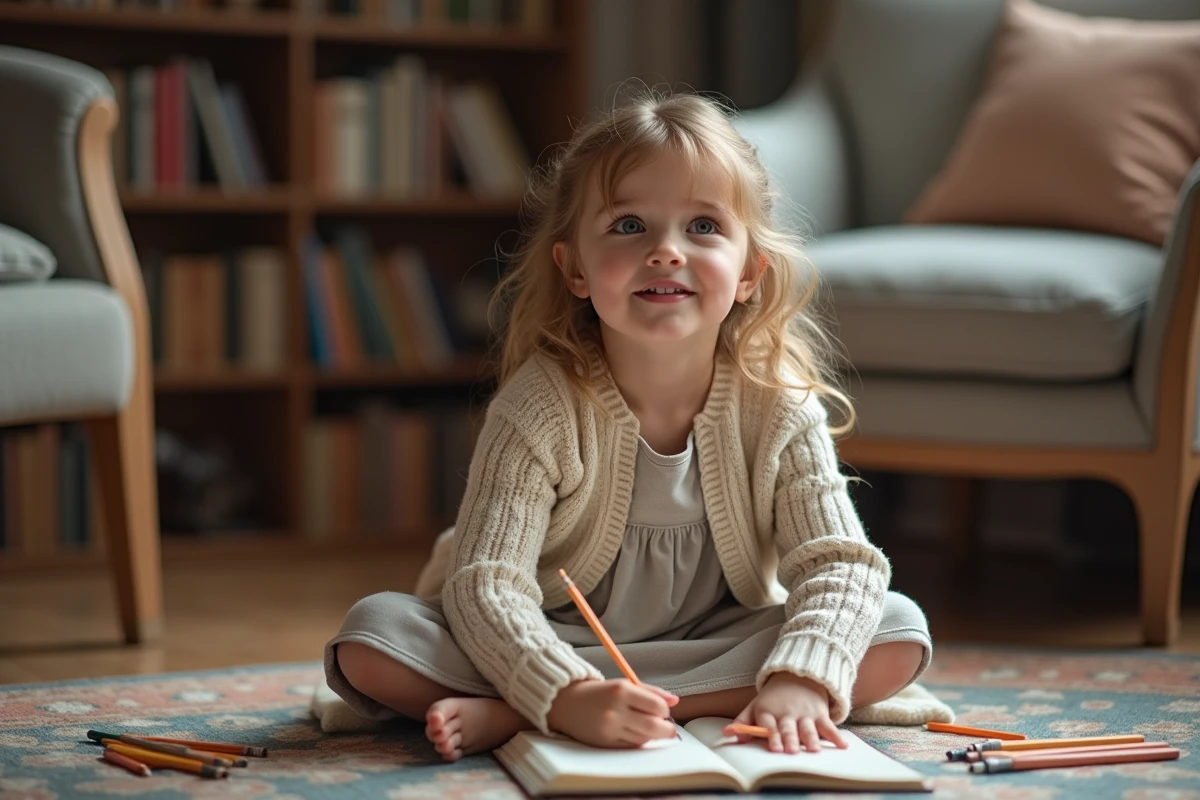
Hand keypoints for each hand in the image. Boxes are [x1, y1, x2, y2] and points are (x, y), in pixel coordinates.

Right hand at [547, 679, 678, 747]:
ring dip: (652, 735)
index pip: (656, 706)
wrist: (566, 703)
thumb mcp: (623, 685)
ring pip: (644, 738)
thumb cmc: (599, 692)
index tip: (663, 711)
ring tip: (648, 727)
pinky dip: (638, 741)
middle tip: (669, 729)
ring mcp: (609, 728)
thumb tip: (675, 701)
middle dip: (666, 729)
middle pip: (653, 726)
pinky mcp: (605, 743)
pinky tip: (635, 733)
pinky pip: (631, 746)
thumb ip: (651, 692)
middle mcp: (615, 710)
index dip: (664, 711)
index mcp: (621, 691)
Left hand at [723, 673, 847, 753]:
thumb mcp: (755, 704)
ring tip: (812, 749)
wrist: (798, 674)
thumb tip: (727, 734)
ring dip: (810, 739)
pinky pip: (828, 726)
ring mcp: (805, 713)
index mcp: (768, 710)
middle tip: (790, 751)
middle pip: (788, 728)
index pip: (769, 724)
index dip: (771, 735)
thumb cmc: (773, 697)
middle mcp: (787, 712)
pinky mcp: (820, 714)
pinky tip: (842, 746)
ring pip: (808, 728)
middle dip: (789, 739)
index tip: (773, 747)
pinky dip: (836, 736)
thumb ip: (742, 721)